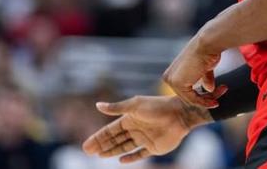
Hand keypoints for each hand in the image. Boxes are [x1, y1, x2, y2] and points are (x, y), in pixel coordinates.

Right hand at [82, 95, 211, 162]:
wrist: (179, 114)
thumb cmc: (156, 107)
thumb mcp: (134, 106)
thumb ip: (116, 108)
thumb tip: (97, 105)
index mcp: (130, 118)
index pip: (110, 130)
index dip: (98, 137)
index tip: (86, 145)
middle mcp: (136, 128)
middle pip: (115, 139)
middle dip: (101, 145)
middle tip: (88, 151)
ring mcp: (144, 138)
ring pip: (124, 146)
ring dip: (112, 151)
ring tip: (100, 155)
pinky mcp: (154, 147)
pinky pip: (139, 154)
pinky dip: (131, 158)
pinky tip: (121, 160)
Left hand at [162, 33, 225, 107]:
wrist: (208, 44)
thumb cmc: (208, 52)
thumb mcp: (205, 68)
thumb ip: (204, 78)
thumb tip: (209, 89)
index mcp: (172, 72)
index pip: (185, 91)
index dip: (200, 96)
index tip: (214, 97)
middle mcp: (168, 77)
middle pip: (187, 96)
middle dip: (203, 100)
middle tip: (216, 101)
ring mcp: (171, 81)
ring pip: (190, 100)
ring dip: (205, 102)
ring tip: (217, 101)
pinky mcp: (178, 84)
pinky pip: (192, 100)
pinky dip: (204, 103)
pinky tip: (215, 102)